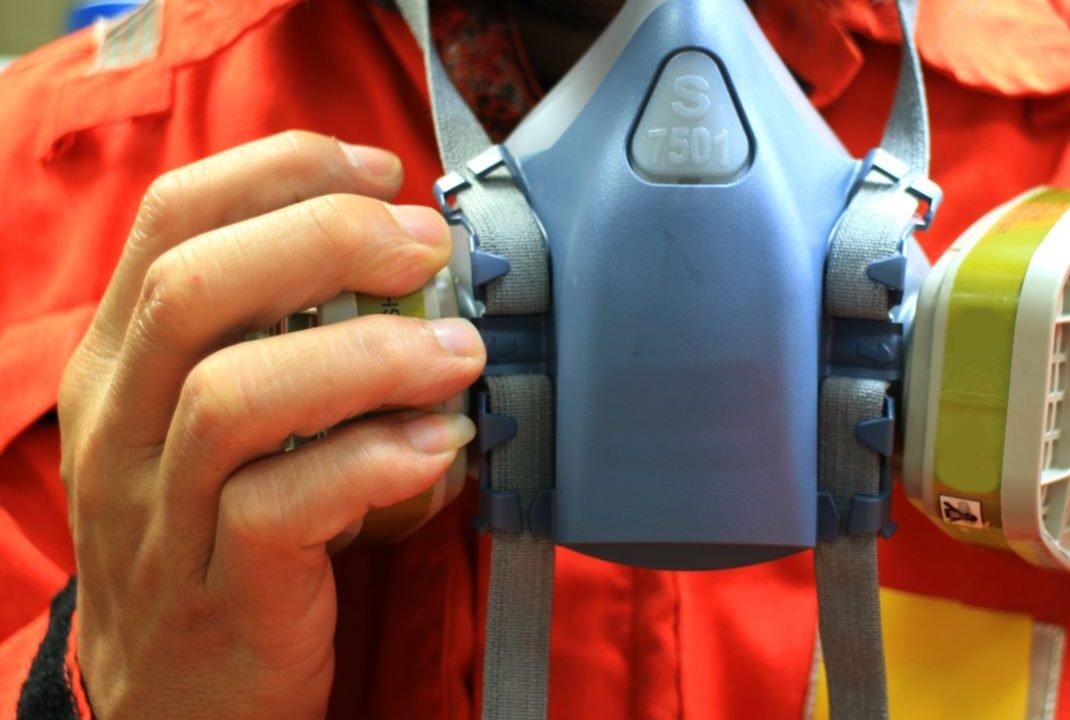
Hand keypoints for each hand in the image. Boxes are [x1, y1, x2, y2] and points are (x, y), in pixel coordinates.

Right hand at [57, 131, 484, 718]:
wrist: (171, 700)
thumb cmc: (219, 536)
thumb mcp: (225, 429)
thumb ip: (285, 346)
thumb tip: (412, 275)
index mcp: (119, 362)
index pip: (172, 221)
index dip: (282, 172)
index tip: (381, 172)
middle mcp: (119, 426)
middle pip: (196, 287)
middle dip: (327, 239)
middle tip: (427, 249)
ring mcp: (158, 515)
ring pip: (234, 396)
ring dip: (367, 356)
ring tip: (456, 355)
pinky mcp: (218, 593)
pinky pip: (283, 507)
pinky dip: (375, 461)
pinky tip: (441, 446)